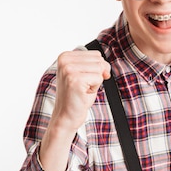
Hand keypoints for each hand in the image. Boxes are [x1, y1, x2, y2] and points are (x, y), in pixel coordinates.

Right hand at [39, 50, 110, 170]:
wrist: (67, 116)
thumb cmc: (78, 96)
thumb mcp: (86, 74)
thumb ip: (96, 64)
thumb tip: (106, 69)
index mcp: (65, 56)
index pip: (96, 54)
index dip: (96, 70)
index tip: (83, 80)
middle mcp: (64, 60)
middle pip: (99, 60)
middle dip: (97, 75)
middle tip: (83, 87)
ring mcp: (68, 69)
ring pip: (100, 68)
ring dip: (96, 82)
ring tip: (83, 90)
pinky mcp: (75, 80)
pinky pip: (99, 78)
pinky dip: (95, 88)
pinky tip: (83, 94)